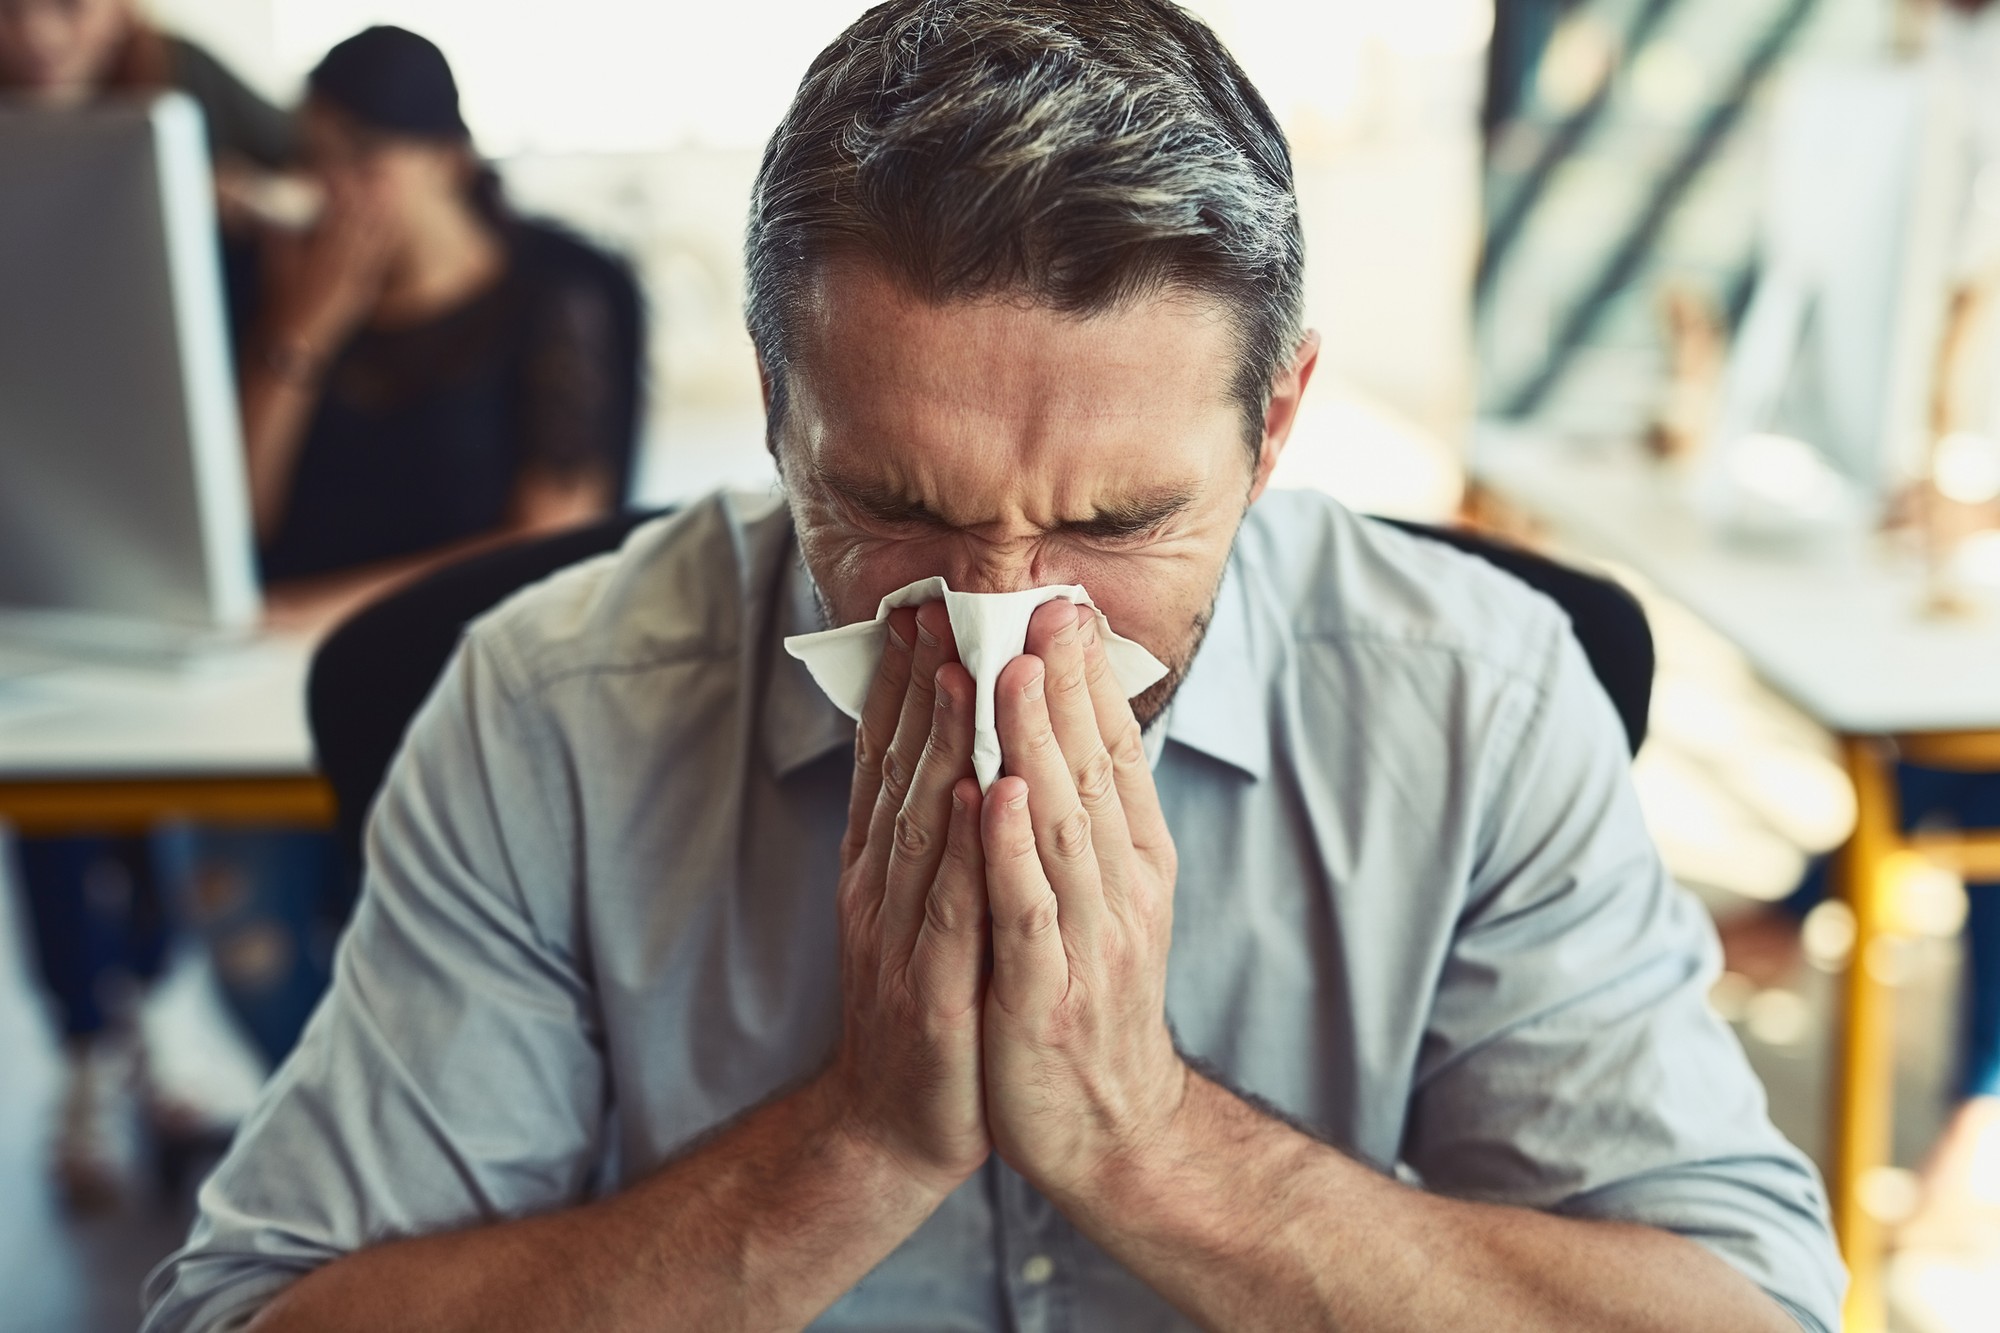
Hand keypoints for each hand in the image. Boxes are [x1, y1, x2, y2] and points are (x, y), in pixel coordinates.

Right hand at [258, 178, 391, 361]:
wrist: (297, 345)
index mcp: (322, 260)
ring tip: (387, 183)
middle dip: (364, 192)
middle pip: (361, 222)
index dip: (337, 188)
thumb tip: (280, 207)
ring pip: (376, 238)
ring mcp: (359, 280)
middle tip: (368, 167)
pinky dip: (386, 236)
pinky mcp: (365, 289)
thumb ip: (280, 237)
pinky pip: (380, 257)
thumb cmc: (280, 305)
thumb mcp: (275, 267)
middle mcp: (345, 270)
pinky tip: (391, 220)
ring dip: (381, 210)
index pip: (336, 214)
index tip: (332, 168)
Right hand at [815, 602, 991, 1193]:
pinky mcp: (931, 994)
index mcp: (884, 867)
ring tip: (960, 671)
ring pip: (920, 825)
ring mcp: (900, 940)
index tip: (923, 609)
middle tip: (938, 606)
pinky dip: (963, 851)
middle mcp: (882, 889)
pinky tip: (979, 795)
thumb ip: (931, 833)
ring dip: (938, 746)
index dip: (904, 683)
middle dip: (920, 686)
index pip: (890, 760)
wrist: (897, 1127)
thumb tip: (958, 749)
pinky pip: (950, 911)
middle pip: (900, 772)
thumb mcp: (921, 909)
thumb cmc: (928, 1007)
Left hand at [981, 600, 1185, 1202]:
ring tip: (1015, 673)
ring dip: (1038, 746)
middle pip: (1092, 774)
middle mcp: (1120, 891)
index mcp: (1131, 864)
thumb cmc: (1089, 1003)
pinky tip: (997, 796)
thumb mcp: (1104, 903)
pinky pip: (1030, 912)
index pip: (1113, 755)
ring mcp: (1088, 942)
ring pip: (1062, 827)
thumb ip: (1088, 823)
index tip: (1063, 607)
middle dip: (1065, 687)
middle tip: (1044, 607)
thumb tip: (1066, 734)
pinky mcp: (1047, 995)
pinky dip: (1013, 852)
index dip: (1089, 681)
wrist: (1106, 1130)